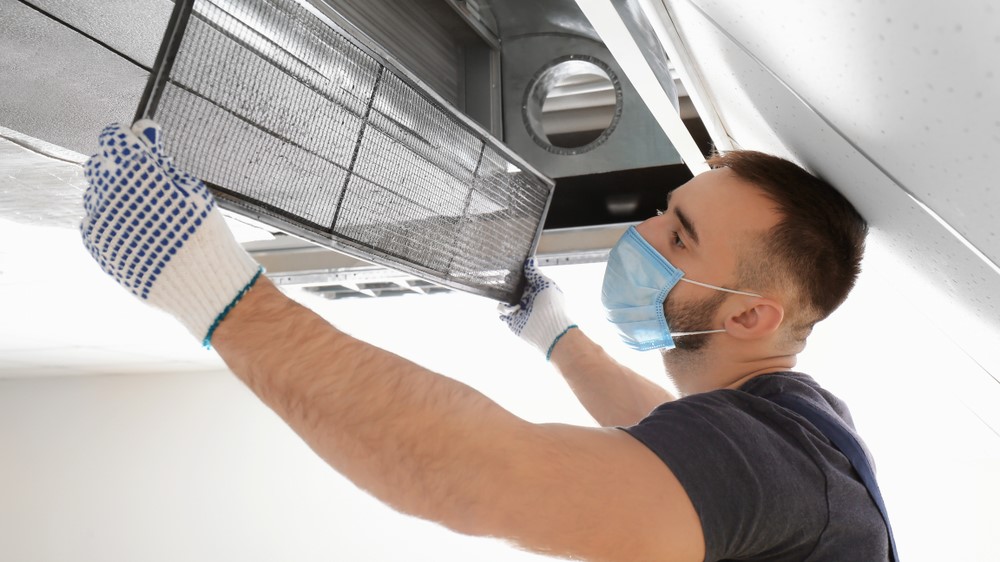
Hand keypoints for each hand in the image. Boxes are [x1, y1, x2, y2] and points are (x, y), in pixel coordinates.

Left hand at [80, 120, 262, 345]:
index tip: (144, 148)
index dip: (130, 140)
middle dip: (119, 167)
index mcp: (135, 171)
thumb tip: (141, 129)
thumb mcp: (190, 187)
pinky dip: (111, 220)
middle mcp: (109, 192)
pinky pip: (94, 221)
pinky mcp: (97, 244)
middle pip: (100, 164)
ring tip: (145, 213)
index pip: (114, 138)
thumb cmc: (204, 233)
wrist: (202, 283)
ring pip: (95, 193)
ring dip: (113, 195)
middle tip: (146, 184)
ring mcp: (99, 220)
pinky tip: (137, 231)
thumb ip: (158, 157)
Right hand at [498, 258, 576, 359]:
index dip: (516, 273)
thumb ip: (535, 273)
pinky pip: (501, 311)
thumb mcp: (545, 284)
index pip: (523, 278)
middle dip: (507, 284)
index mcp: (536, 289)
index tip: (510, 266)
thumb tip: (530, 259)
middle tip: (505, 281)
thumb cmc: (552, 305)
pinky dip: (503, 309)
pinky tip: (512, 311)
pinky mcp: (512, 320)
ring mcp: (519, 309)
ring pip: (504, 298)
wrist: (549, 329)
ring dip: (505, 298)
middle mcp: (527, 298)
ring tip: (515, 304)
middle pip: (511, 287)